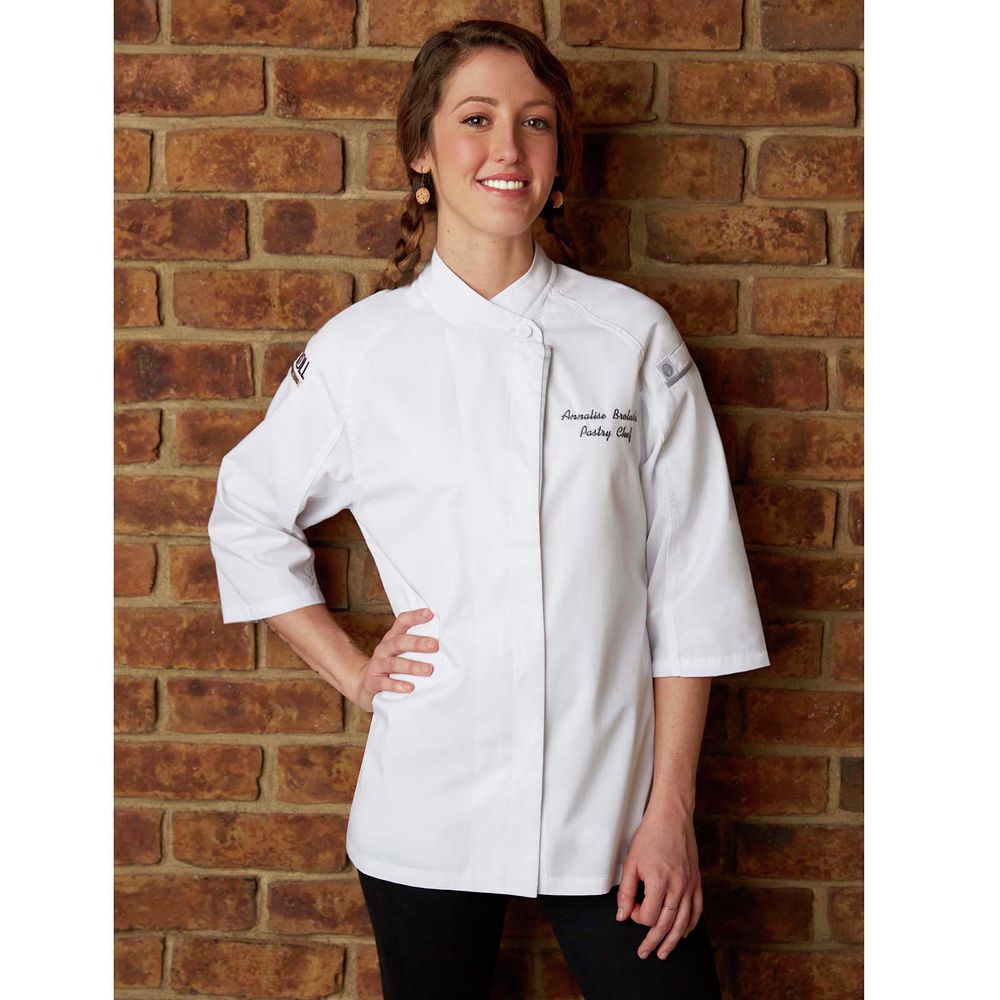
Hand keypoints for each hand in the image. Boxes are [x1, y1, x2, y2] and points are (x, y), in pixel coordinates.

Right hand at [349, 607, 436, 712]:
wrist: (365, 684)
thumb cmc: (391, 665)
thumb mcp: (400, 652)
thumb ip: (416, 645)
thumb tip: (447, 640)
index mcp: (392, 639)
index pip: (401, 622)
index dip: (414, 617)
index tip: (430, 614)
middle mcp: (384, 649)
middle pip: (399, 642)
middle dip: (417, 643)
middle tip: (434, 645)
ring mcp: (377, 665)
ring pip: (393, 663)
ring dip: (411, 666)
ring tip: (428, 670)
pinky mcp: (372, 682)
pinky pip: (384, 683)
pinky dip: (397, 685)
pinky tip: (410, 687)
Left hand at [615, 806, 703, 960]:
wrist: (672, 817)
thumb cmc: (650, 836)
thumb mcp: (631, 862)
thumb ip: (626, 892)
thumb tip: (622, 916)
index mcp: (659, 882)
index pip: (649, 915)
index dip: (637, 917)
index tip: (632, 909)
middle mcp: (677, 887)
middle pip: (666, 925)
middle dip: (653, 941)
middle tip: (644, 953)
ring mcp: (690, 885)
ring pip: (683, 922)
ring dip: (673, 941)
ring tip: (664, 953)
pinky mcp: (697, 881)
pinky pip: (697, 910)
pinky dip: (690, 925)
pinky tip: (684, 933)